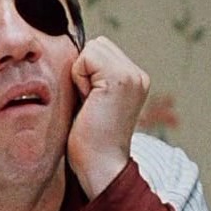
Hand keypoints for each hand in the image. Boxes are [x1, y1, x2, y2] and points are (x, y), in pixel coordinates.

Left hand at [68, 36, 149, 197]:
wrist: (100, 166)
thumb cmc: (88, 140)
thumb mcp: (93, 101)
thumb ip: (93, 77)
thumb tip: (72, 53)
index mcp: (134, 79)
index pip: (100, 50)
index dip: (86, 72)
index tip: (91, 103)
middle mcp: (138, 75)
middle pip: (97, 45)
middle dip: (84, 70)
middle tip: (89, 103)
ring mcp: (132, 76)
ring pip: (92, 48)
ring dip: (81, 74)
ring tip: (89, 103)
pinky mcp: (120, 79)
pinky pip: (87, 57)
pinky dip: (79, 78)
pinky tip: (88, 102)